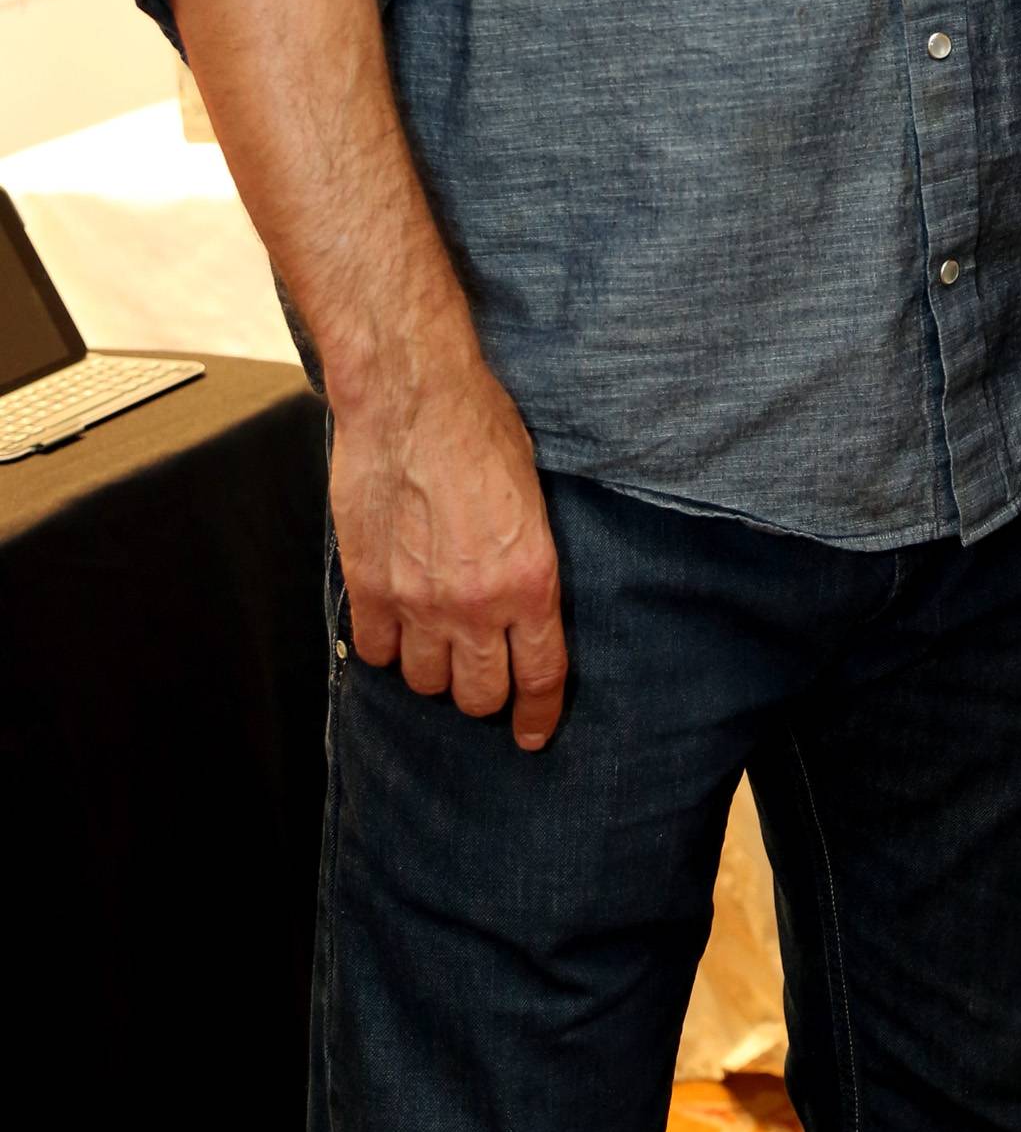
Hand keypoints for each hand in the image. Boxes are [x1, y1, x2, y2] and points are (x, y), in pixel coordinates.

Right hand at [330, 358, 567, 749]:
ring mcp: (418, 602)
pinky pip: (374, 652)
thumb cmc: (481, 427)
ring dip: (432, 668)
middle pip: (478, 696)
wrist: (414, 397)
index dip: (538, 715)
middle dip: (483, 692)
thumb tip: (519, 595)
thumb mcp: (533, 495)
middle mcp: (476, 605)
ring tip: (434, 639)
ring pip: (424, 682)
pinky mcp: (369, 588)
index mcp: (530, 580)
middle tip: (480, 673)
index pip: (541, 677)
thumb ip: (527, 559)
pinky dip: (385, 646)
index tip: (533, 734)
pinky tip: (394, 622)